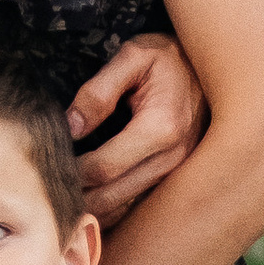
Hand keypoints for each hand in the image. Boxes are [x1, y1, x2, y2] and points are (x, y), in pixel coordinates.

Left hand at [65, 30, 205, 227]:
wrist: (215, 67)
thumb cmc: (170, 58)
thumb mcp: (134, 56)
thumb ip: (99, 90)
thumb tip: (71, 126)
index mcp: (161, 128)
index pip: (104, 168)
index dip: (72, 173)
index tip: (49, 165)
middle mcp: (173, 157)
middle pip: (112, 197)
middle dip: (77, 197)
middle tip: (48, 188)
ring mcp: (177, 172)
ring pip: (125, 207)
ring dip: (92, 208)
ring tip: (64, 196)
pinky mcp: (176, 177)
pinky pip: (138, 204)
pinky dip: (111, 207)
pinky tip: (90, 198)